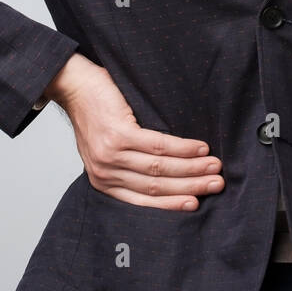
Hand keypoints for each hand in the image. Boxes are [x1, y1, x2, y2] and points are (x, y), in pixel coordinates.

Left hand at [44, 52, 223, 210]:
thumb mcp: (107, 151)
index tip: (196, 203)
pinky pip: (157, 145)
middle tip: (216, 184)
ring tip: (214, 166)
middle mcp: (105, 173)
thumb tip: (171, 177)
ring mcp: (110, 154)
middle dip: (191, 187)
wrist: (74, 87)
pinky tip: (199, 148)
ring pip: (159, 167)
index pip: (143, 200)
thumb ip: (130, 167)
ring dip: (192, 168)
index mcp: (104, 182)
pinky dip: (182, 149)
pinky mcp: (117, 134)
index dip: (172, 203)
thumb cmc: (95, 116)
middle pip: (156, 186)